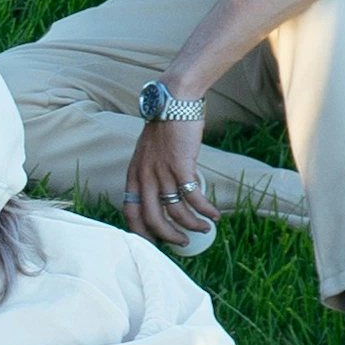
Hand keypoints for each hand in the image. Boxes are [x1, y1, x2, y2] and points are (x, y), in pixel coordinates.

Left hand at [121, 117, 214, 247]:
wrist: (173, 102)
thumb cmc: (164, 127)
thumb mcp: (148, 153)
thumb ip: (150, 173)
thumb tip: (162, 195)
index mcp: (134, 174)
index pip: (131, 211)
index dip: (141, 231)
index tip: (153, 242)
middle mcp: (144, 176)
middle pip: (152, 219)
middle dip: (168, 236)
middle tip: (182, 243)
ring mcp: (162, 172)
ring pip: (175, 211)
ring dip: (191, 225)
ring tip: (205, 228)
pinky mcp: (181, 166)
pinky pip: (193, 196)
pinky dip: (205, 209)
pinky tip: (213, 214)